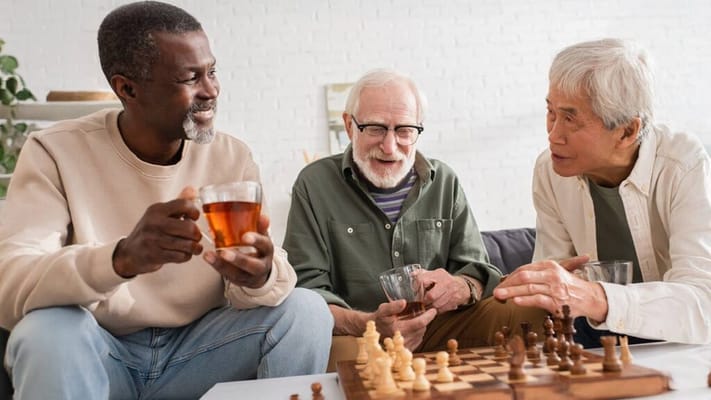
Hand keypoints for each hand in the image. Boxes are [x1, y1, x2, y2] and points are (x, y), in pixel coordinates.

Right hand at [113, 186, 202, 277]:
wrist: (130, 252)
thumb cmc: (150, 231)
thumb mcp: (161, 213)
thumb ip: (178, 203)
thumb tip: (192, 190)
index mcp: (157, 210)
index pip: (184, 205)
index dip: (195, 212)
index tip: (194, 218)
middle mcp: (155, 223)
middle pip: (189, 228)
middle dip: (197, 234)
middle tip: (195, 236)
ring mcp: (154, 240)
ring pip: (187, 244)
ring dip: (194, 247)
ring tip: (193, 246)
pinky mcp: (155, 255)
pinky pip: (181, 256)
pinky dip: (187, 256)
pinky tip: (184, 253)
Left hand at [203, 214, 273, 287]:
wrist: (261, 272)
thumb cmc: (260, 251)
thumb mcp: (263, 237)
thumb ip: (260, 227)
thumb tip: (262, 217)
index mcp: (267, 251)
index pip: (264, 245)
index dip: (256, 241)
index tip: (245, 237)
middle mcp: (261, 265)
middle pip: (252, 265)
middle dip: (239, 260)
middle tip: (225, 253)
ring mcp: (250, 276)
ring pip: (237, 273)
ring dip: (222, 265)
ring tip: (209, 256)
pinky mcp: (239, 281)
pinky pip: (228, 276)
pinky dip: (217, 267)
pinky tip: (209, 259)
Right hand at [370, 300, 436, 349]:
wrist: (372, 333)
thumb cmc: (378, 319)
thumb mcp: (383, 310)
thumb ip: (393, 306)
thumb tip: (404, 302)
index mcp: (399, 329)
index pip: (420, 323)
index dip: (429, 316)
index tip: (433, 310)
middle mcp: (404, 340)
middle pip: (422, 328)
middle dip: (423, 320)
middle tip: (420, 312)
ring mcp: (406, 347)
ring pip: (421, 334)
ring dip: (420, 327)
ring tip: (413, 320)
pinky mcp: (407, 350)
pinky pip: (418, 340)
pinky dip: (417, 333)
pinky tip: (412, 328)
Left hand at [418, 268, 470, 312]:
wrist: (462, 286)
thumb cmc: (445, 280)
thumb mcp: (434, 273)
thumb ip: (423, 274)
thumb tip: (412, 274)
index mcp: (438, 274)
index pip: (423, 280)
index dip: (416, 287)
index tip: (414, 291)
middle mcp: (446, 283)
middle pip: (431, 296)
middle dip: (423, 301)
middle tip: (419, 302)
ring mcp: (451, 293)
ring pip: (436, 304)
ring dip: (429, 307)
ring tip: (425, 306)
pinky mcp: (454, 302)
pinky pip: (442, 309)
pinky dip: (435, 311)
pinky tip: (433, 308)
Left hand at [492, 255, 608, 320]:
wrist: (590, 297)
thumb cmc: (568, 286)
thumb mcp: (554, 274)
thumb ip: (536, 275)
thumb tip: (513, 279)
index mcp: (548, 265)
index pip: (523, 269)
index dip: (509, 277)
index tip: (500, 284)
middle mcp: (551, 274)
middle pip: (523, 277)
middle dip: (507, 284)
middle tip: (495, 291)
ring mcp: (554, 288)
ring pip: (528, 288)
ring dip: (511, 292)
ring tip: (499, 296)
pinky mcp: (557, 301)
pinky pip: (538, 299)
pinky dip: (525, 300)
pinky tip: (515, 301)